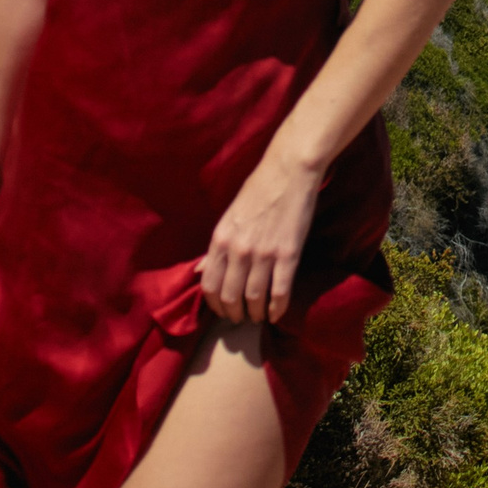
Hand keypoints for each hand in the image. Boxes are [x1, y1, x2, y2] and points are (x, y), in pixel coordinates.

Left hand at [200, 145, 321, 325]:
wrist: (290, 170)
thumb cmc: (258, 189)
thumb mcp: (229, 216)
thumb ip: (216, 246)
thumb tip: (198, 271)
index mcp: (220, 239)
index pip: (209, 285)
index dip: (215, 305)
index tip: (223, 310)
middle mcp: (238, 249)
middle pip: (230, 297)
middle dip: (234, 314)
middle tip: (241, 318)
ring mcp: (264, 253)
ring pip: (254, 298)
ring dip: (255, 314)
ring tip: (259, 316)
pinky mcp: (288, 254)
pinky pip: (280, 291)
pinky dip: (277, 308)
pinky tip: (277, 313)